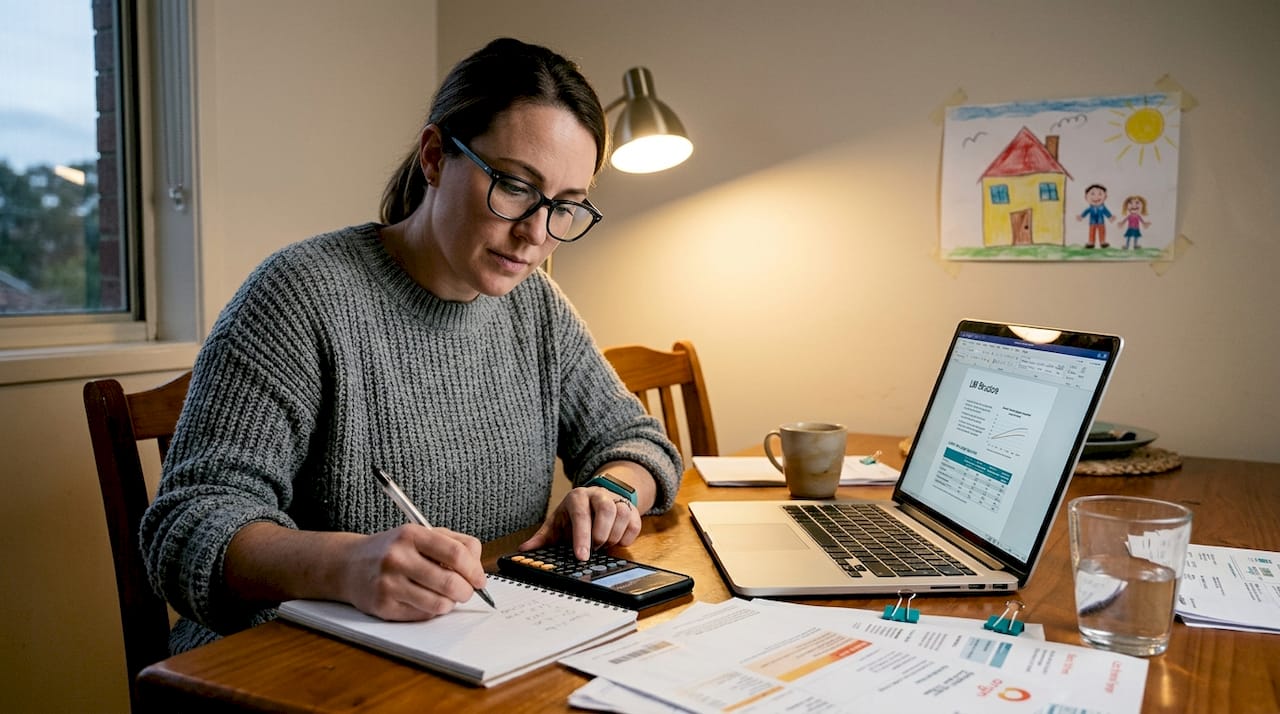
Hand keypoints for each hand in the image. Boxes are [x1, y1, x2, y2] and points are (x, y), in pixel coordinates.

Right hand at [340, 525, 485, 620]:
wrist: (349, 565)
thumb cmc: (393, 550)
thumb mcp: (421, 534)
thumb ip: (455, 544)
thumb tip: (478, 570)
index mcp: (411, 535)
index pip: (456, 554)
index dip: (474, 570)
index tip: (479, 579)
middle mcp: (398, 558)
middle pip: (450, 582)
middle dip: (466, 591)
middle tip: (466, 591)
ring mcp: (389, 583)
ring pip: (439, 604)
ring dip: (450, 603)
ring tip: (444, 595)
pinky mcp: (383, 606)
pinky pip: (423, 615)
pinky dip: (431, 611)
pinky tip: (423, 600)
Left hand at [519, 485, 640, 559]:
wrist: (596, 499)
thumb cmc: (573, 515)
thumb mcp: (557, 523)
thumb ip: (542, 538)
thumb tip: (524, 550)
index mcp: (577, 497)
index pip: (581, 514)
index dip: (582, 536)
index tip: (581, 557)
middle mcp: (598, 495)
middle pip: (606, 510)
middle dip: (601, 535)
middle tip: (595, 549)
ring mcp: (616, 500)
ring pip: (623, 513)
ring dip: (614, 535)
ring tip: (604, 545)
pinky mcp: (631, 508)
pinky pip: (635, 522)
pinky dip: (627, 537)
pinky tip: (617, 542)